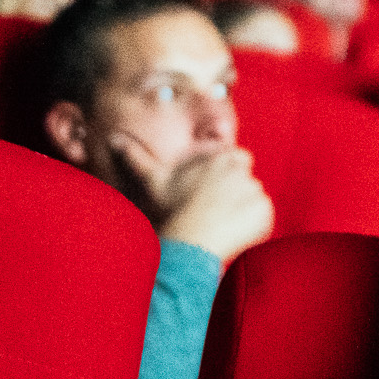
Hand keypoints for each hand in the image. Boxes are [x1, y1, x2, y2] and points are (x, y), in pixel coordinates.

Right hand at [113, 136, 273, 262]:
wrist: (190, 240)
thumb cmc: (172, 209)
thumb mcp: (153, 179)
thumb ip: (136, 156)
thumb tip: (113, 138)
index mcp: (222, 157)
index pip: (237, 158)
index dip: (226, 174)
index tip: (214, 189)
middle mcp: (243, 170)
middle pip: (246, 179)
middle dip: (236, 191)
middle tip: (217, 209)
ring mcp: (256, 191)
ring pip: (255, 198)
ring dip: (244, 208)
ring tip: (222, 222)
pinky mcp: (265, 213)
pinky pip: (264, 217)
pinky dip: (254, 225)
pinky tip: (233, 232)